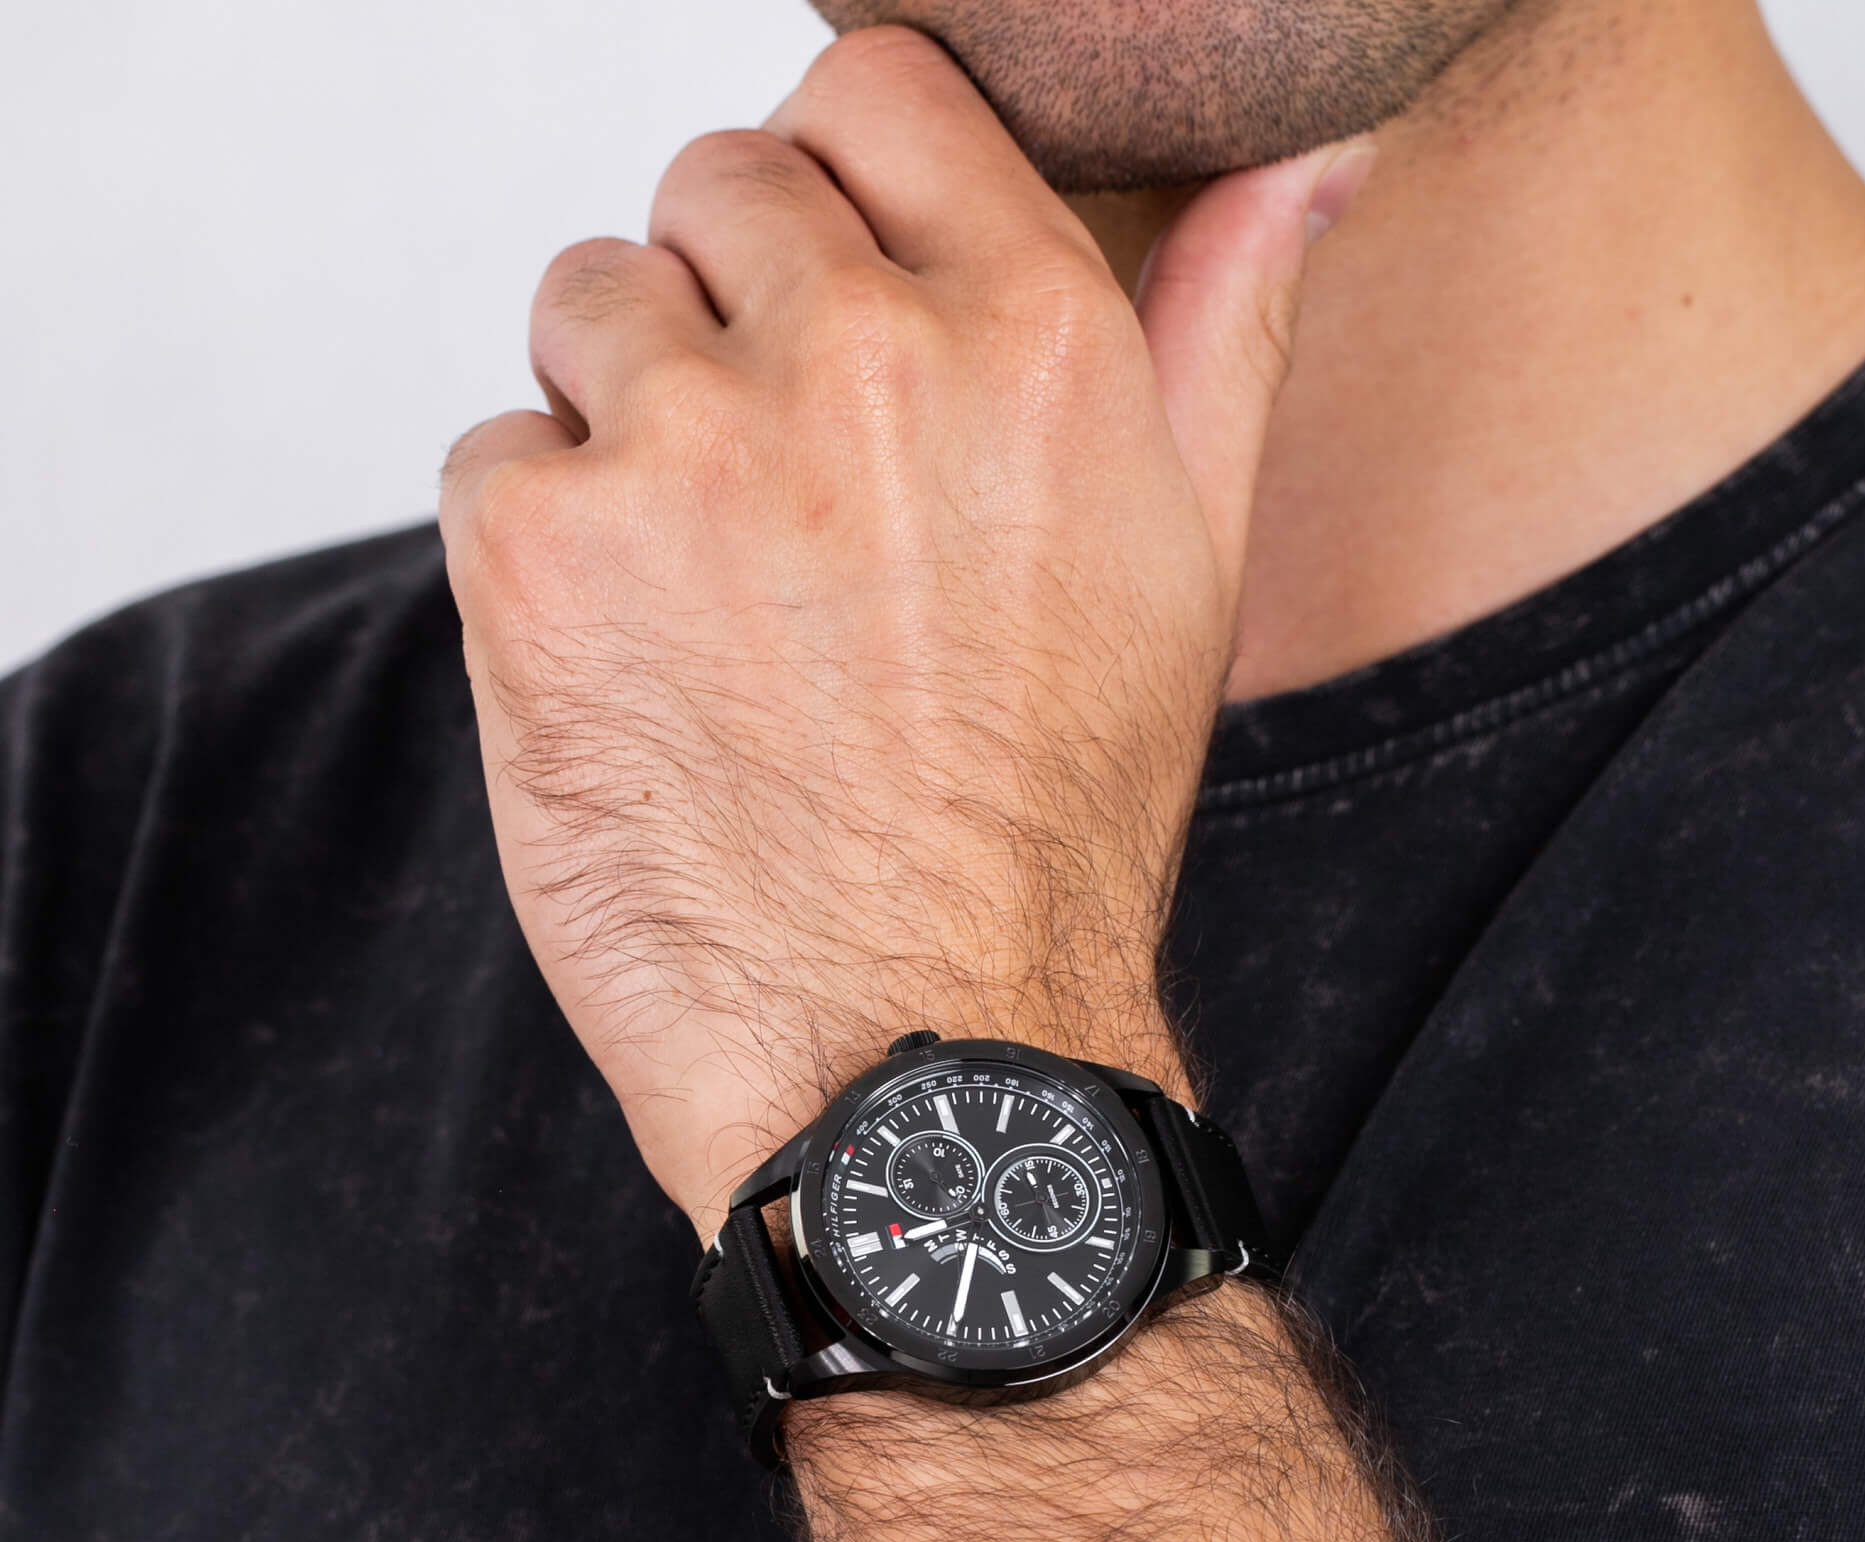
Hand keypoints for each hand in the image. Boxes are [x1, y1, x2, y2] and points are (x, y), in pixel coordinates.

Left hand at [439, 27, 1362, 1234]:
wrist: (920, 1058)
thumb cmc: (1053, 839)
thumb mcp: (1191, 574)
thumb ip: (1226, 332)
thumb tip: (1303, 160)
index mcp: (1033, 337)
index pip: (871, 89)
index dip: (833, 184)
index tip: (823, 291)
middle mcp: (859, 358)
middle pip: (712, 192)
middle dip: (726, 315)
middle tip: (771, 499)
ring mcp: (689, 450)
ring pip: (586, 307)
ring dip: (623, 420)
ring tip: (706, 599)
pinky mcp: (545, 554)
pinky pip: (497, 451)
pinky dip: (540, 547)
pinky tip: (637, 671)